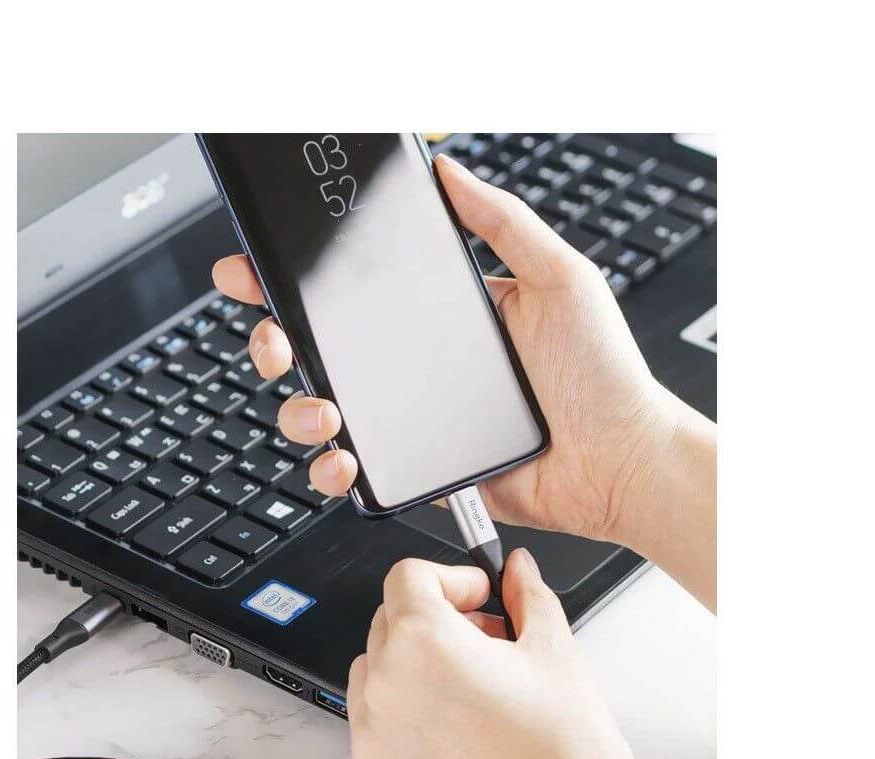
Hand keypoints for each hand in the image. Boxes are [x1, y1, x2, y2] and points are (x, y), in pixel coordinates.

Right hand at [212, 152, 677, 542]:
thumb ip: (503, 222)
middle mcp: (414, 368)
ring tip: (323, 411)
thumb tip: (451, 171)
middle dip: (275, 344)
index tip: (255, 270)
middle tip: (278, 343)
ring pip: (321, 412)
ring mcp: (410, 422)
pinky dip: (331, 469)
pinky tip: (342, 459)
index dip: (295, 283)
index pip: (351, 293)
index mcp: (438, 319)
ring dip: (298, 410)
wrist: (619, 460)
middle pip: (318, 353)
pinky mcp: (416, 472)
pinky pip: (354, 470)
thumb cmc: (603, 376)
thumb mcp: (560, 277)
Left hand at [346, 550, 664, 758]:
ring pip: (374, 683)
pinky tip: (454, 752)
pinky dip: (404, 737)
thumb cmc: (566, 756)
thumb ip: (528, 597)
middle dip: (432, 626)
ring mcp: (368, 743)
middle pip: (387, 626)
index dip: (448, 580)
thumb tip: (516, 570)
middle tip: (484, 651)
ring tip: (467, 703)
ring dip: (410, 678)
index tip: (478, 601)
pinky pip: (374, 742)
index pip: (407, 577)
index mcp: (422, 640)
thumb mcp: (556, 653)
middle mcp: (382, 686)